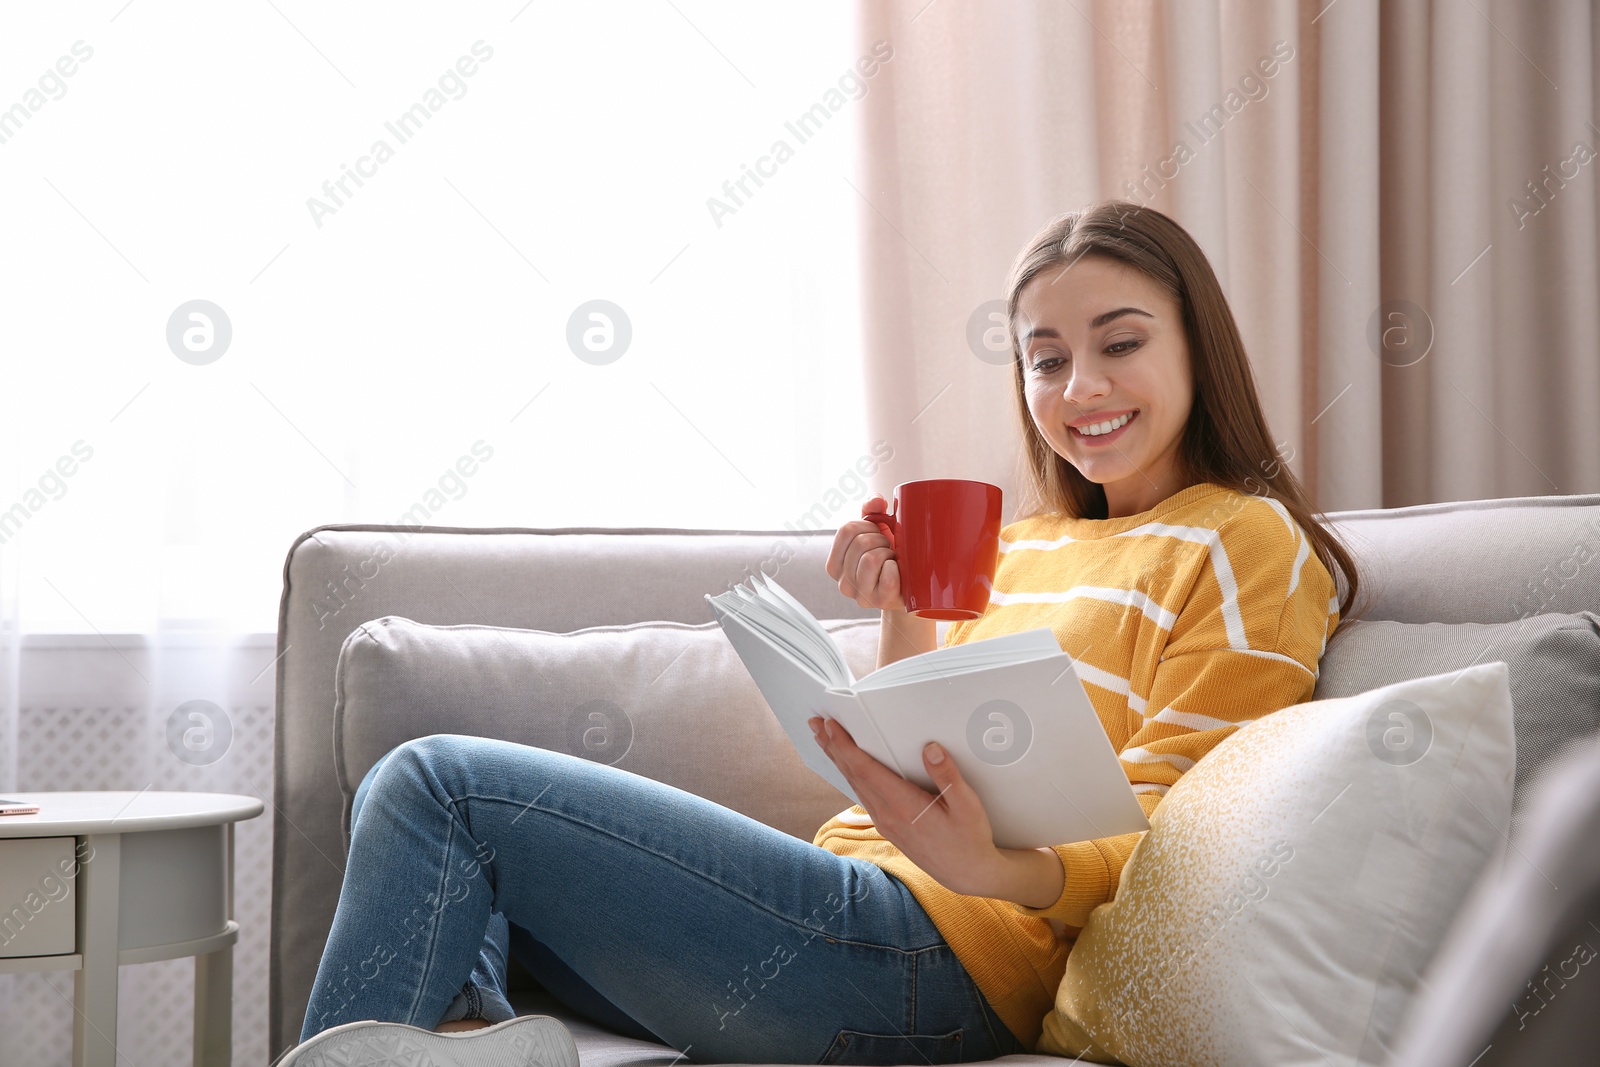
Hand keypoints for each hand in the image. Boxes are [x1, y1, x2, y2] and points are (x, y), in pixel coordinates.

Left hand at [809, 715, 1042, 900]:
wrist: (966, 874)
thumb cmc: (970, 839)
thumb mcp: (968, 806)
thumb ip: (948, 777)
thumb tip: (931, 748)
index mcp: (903, 806)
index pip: (865, 770)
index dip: (845, 746)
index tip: (830, 726)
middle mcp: (887, 815)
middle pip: (853, 775)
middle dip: (833, 747)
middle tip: (816, 723)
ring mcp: (885, 822)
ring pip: (854, 785)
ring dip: (838, 760)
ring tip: (824, 740)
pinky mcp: (888, 826)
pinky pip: (862, 795)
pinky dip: (851, 776)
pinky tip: (848, 768)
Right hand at [826, 496, 904, 611]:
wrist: (912, 587)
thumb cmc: (891, 557)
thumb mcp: (877, 532)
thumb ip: (872, 511)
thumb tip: (876, 501)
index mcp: (835, 564)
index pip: (846, 530)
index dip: (867, 525)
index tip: (877, 533)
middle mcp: (843, 582)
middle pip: (860, 543)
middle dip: (880, 540)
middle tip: (888, 549)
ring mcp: (860, 595)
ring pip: (871, 559)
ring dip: (888, 554)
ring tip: (892, 560)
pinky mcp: (879, 602)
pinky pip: (887, 578)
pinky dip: (896, 569)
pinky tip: (898, 572)